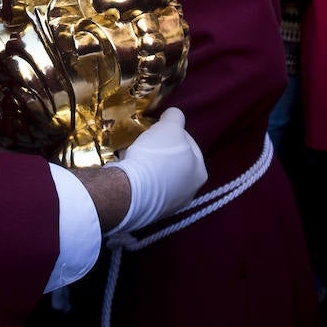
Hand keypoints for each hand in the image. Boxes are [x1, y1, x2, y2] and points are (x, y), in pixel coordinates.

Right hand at [106, 107, 206, 235]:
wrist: (130, 191)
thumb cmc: (157, 157)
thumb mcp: (170, 126)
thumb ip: (175, 117)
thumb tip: (173, 115)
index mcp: (200, 173)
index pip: (189, 144)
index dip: (173, 132)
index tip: (158, 128)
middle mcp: (188, 193)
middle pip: (173, 161)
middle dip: (159, 149)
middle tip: (146, 140)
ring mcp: (168, 205)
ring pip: (158, 175)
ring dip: (147, 163)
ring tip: (133, 153)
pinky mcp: (148, 211)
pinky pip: (144, 186)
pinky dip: (138, 176)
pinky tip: (127, 168)